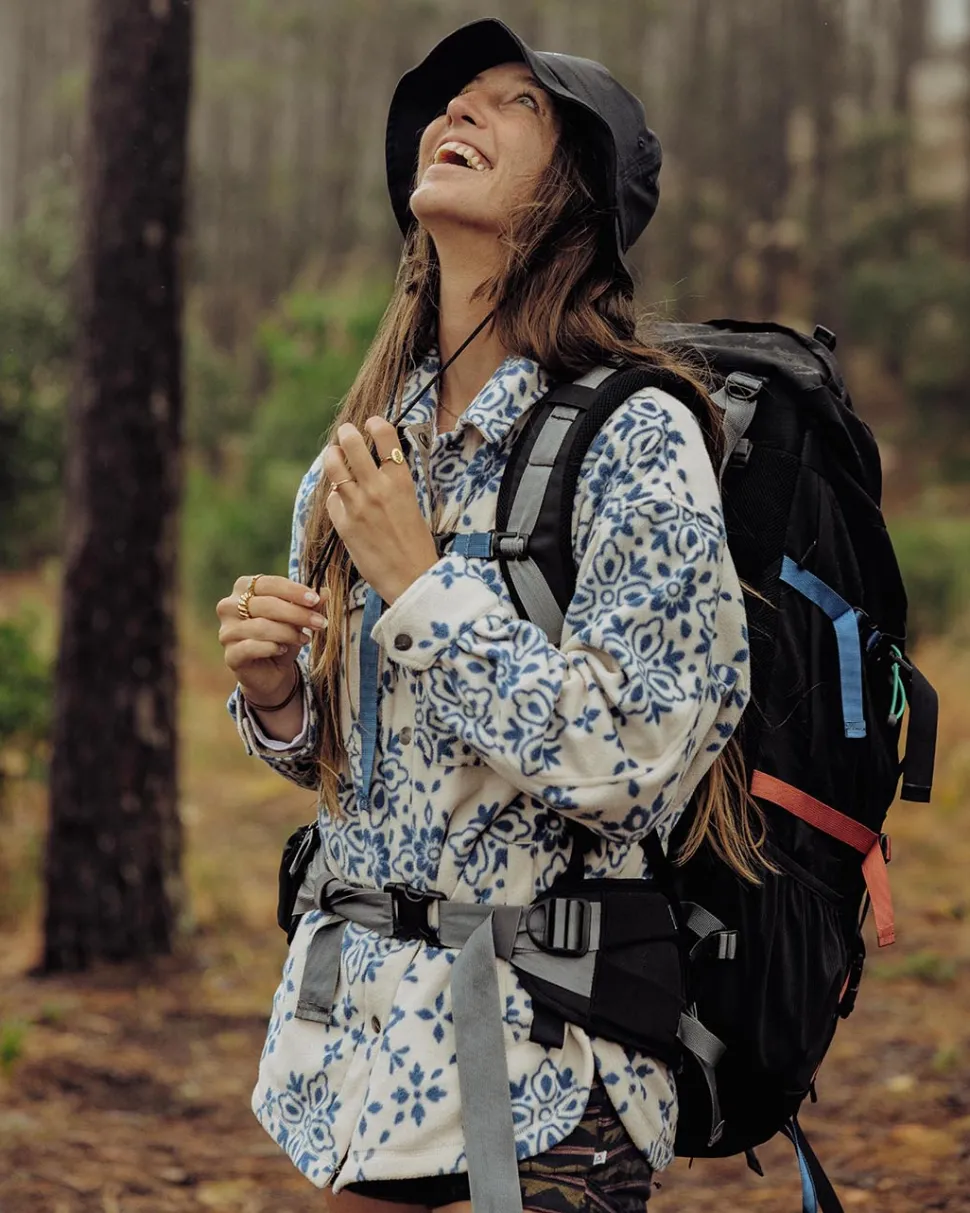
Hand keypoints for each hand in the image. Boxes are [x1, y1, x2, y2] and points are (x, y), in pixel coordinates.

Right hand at [216, 574, 328, 700]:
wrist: (272, 672)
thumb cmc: (283, 638)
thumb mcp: (298, 619)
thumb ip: (310, 606)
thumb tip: (325, 592)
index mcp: (243, 588)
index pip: (268, 583)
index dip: (293, 590)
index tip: (315, 599)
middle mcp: (229, 606)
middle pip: (266, 604)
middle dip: (297, 614)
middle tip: (320, 623)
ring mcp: (226, 631)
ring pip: (261, 626)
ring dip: (288, 633)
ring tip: (305, 639)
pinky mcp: (230, 654)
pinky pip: (251, 647)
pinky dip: (271, 647)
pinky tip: (283, 649)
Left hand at [324, 417, 437, 603]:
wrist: (411, 578)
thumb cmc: (416, 545)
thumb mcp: (411, 506)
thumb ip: (392, 486)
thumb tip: (373, 469)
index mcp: (401, 482)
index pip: (386, 438)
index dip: (376, 425)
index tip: (372, 421)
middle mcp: (378, 489)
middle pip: (353, 446)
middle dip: (347, 435)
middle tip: (345, 432)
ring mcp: (358, 506)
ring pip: (335, 468)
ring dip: (332, 458)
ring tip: (333, 455)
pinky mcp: (345, 525)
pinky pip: (332, 500)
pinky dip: (335, 497)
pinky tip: (340, 499)